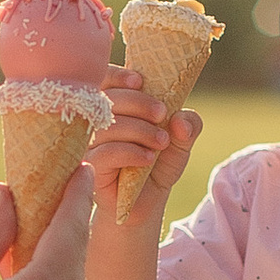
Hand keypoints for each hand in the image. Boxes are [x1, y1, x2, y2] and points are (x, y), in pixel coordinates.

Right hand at [86, 81, 200, 229]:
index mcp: (113, 107)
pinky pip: (106, 152)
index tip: (140, 81)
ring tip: (161, 142)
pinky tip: (147, 159)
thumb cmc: (156, 166)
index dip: (117, 75)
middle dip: (139, 103)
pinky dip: (131, 152)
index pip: (103, 79)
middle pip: (107, 99)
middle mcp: (96, 123)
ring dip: (140, 130)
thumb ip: (189, 125)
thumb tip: (180, 119)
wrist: (145, 203)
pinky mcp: (91, 168)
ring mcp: (90, 145)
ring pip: (108, 125)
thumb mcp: (181, 142)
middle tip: (162, 115)